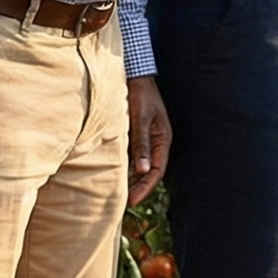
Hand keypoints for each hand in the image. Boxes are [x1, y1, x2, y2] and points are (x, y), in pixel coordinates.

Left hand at [126, 76, 171, 204]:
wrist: (134, 74)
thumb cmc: (140, 94)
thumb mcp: (140, 118)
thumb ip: (141, 143)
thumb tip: (144, 171)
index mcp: (162, 139)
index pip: (157, 171)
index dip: (145, 188)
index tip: (132, 200)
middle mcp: (156, 142)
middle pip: (150, 172)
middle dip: (139, 188)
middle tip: (124, 202)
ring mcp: (146, 138)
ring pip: (141, 165)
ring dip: (132, 179)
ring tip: (119, 193)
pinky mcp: (136, 134)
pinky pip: (133, 156)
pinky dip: (126, 166)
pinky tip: (115, 174)